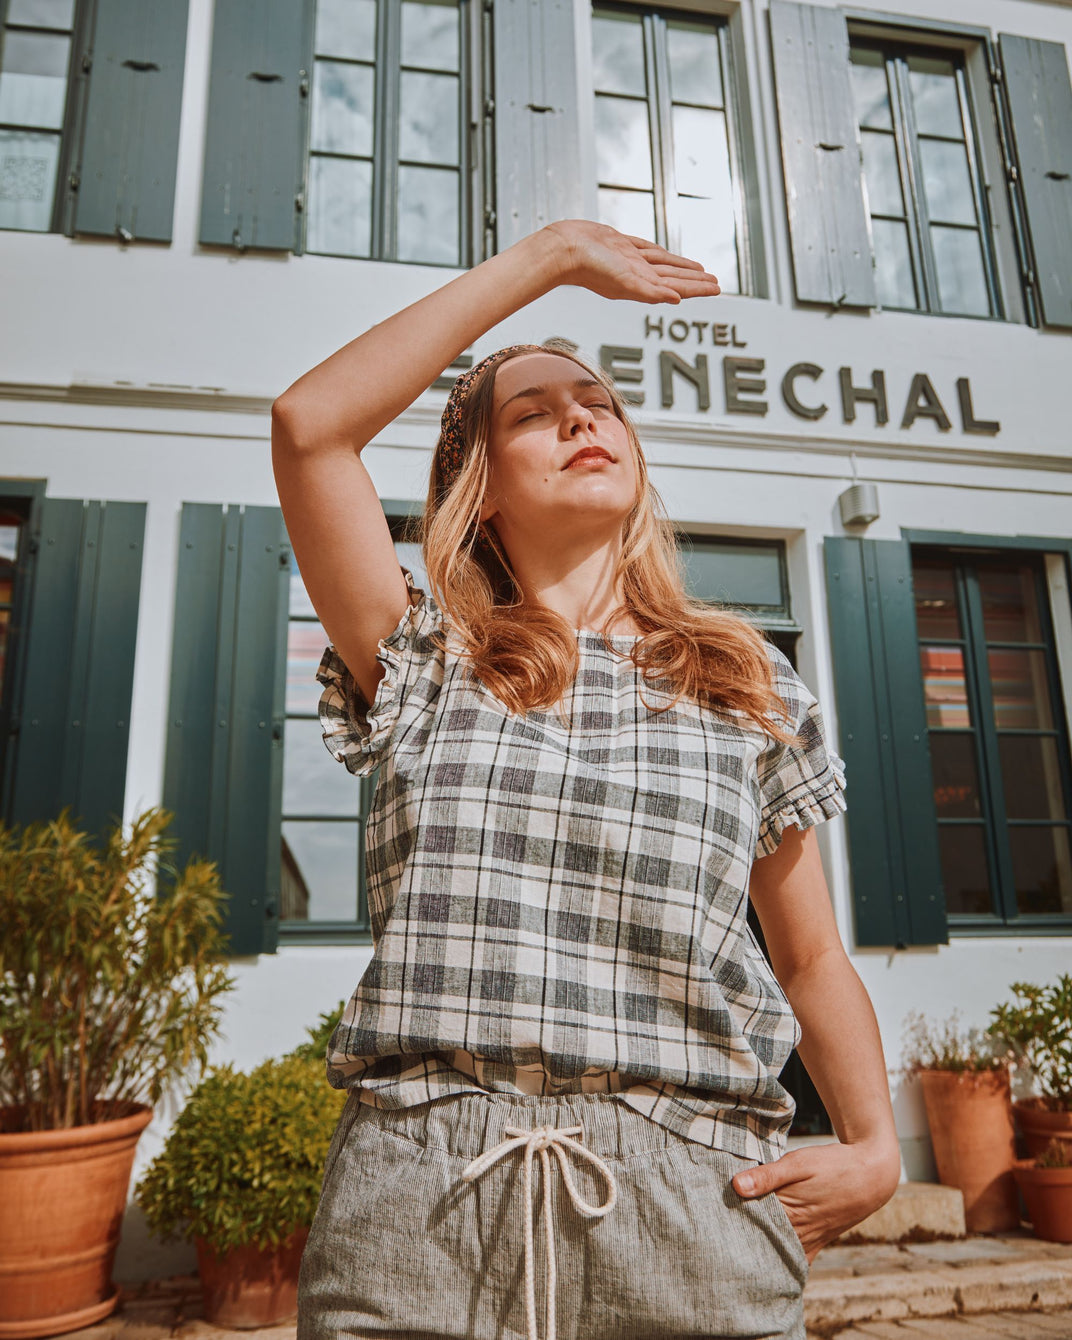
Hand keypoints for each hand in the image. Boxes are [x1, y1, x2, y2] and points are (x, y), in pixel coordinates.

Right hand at [543, 219, 720, 304]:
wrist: (564, 250)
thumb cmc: (589, 268)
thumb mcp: (623, 281)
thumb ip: (649, 292)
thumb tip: (675, 299)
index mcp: (640, 285)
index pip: (676, 287)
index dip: (697, 288)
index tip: (716, 288)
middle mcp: (637, 275)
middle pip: (674, 278)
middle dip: (695, 281)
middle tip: (716, 283)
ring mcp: (629, 261)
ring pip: (664, 264)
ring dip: (681, 268)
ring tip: (700, 270)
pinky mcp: (620, 246)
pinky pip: (648, 251)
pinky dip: (661, 255)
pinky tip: (667, 257)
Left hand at [732, 1140, 900, 1263]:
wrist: (872, 1175)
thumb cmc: (833, 1165)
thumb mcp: (799, 1163)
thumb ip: (768, 1176)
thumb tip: (736, 1186)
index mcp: (790, 1213)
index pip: (752, 1224)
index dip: (731, 1223)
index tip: (713, 1223)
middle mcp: (799, 1233)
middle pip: (763, 1241)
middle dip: (742, 1239)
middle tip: (717, 1239)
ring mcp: (810, 1240)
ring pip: (778, 1252)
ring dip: (759, 1249)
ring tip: (734, 1249)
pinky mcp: (819, 1241)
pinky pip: (797, 1258)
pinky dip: (781, 1259)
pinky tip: (767, 1262)